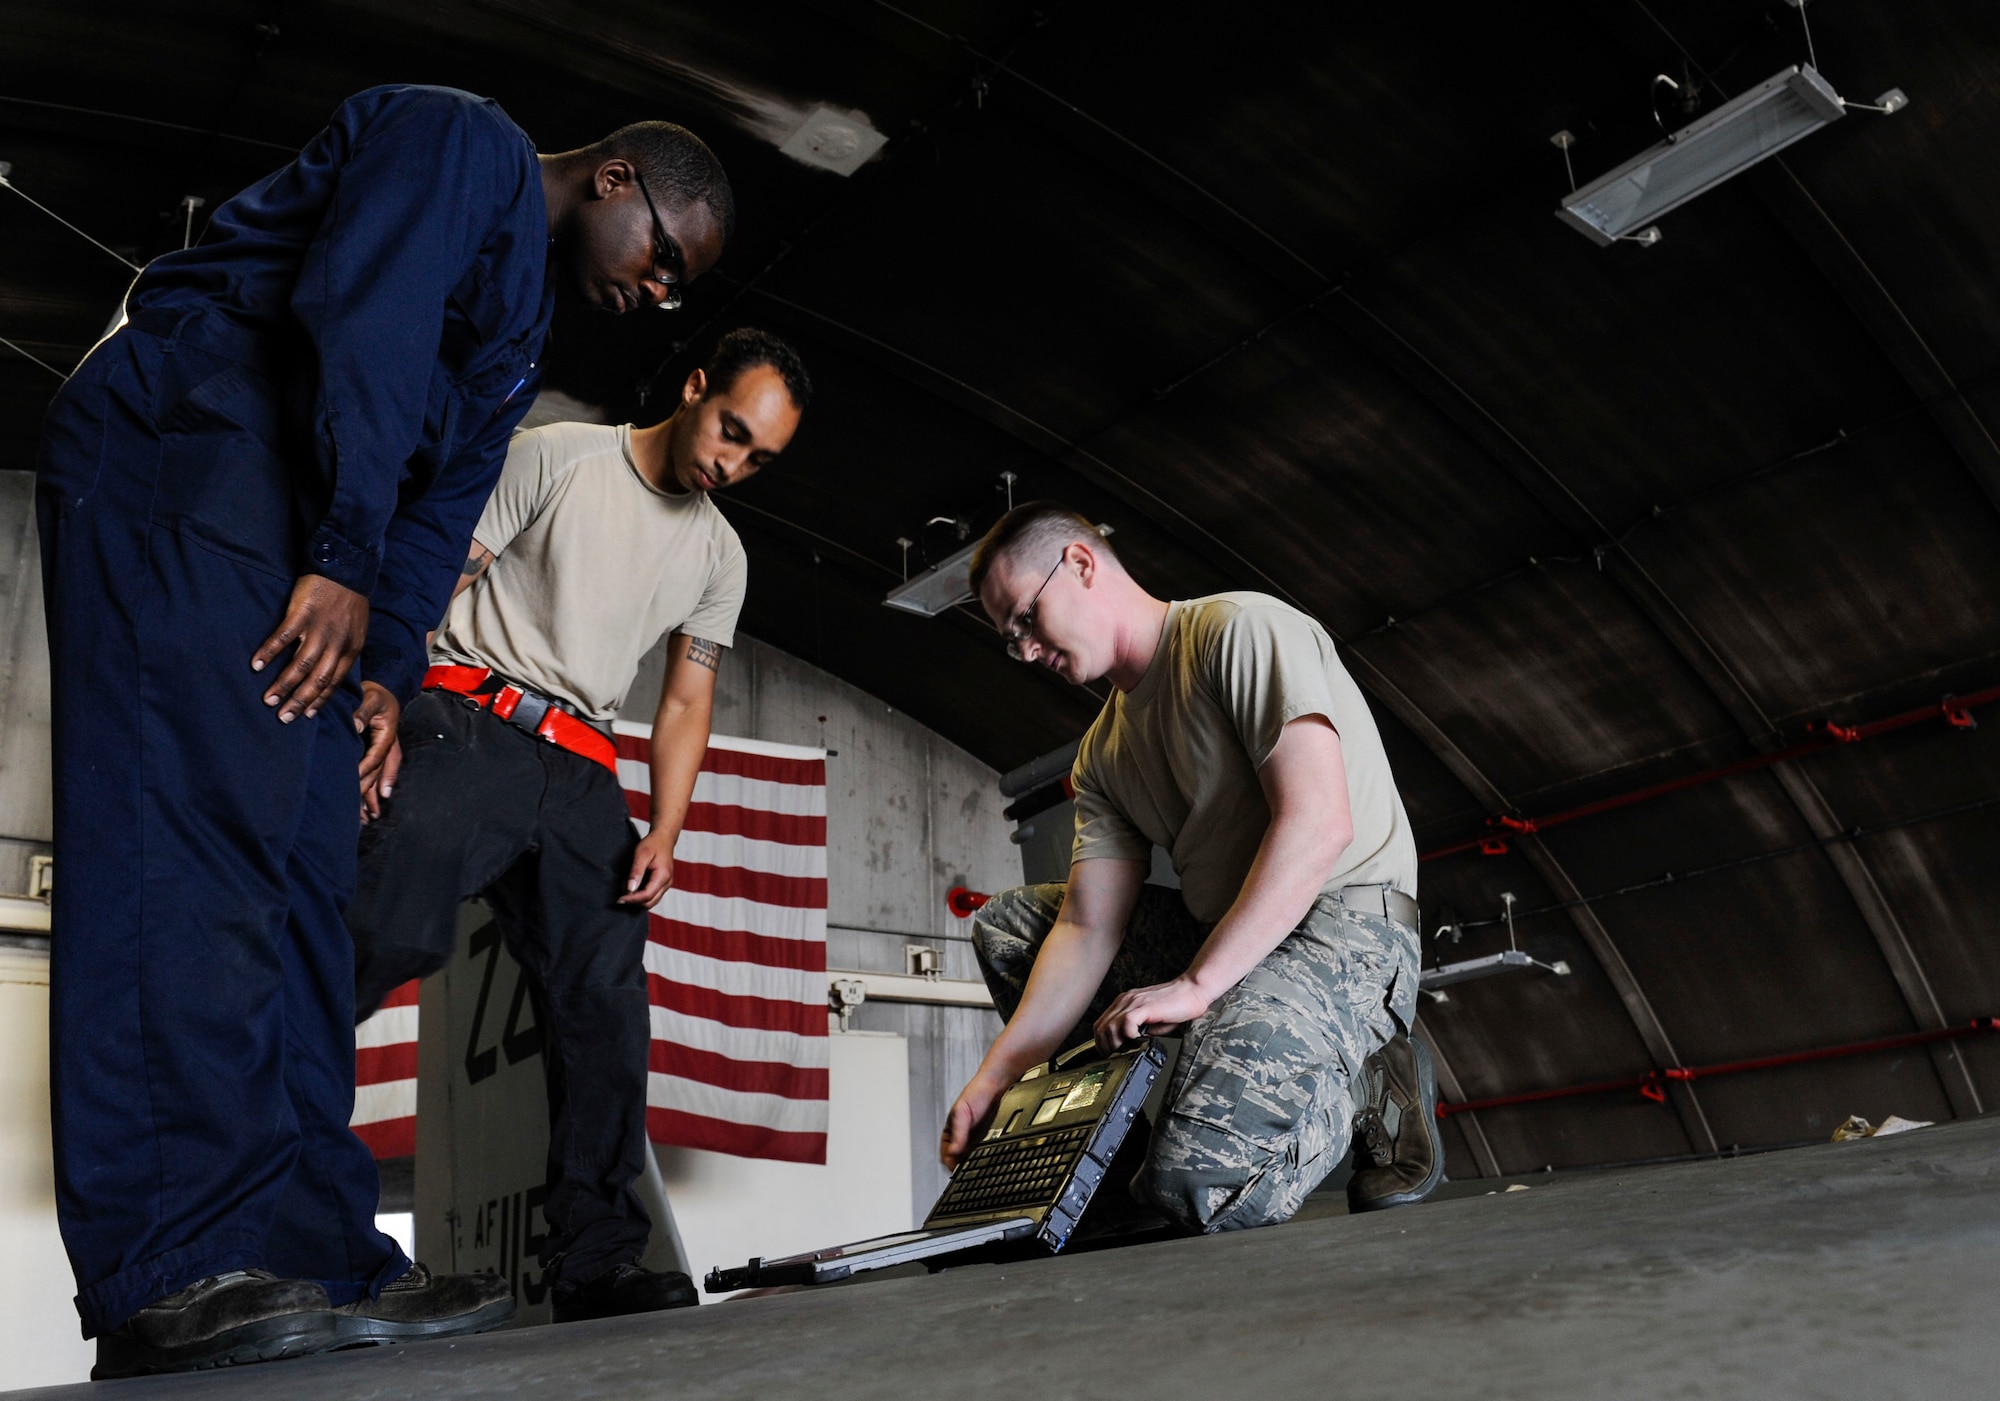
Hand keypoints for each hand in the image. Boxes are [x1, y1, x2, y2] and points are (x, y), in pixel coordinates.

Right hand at [252, 575, 369, 722]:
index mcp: (350, 648)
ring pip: (301, 664)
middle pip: (317, 680)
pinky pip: (284, 638)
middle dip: (299, 701)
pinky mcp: (303, 613)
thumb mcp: (355, 629)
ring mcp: (319, 628)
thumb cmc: (348, 600)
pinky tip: (256, 665)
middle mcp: (337, 642)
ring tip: (268, 700)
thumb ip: (344, 651)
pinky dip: (270, 653)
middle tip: (283, 717)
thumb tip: (331, 671)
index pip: (334, 682)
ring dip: (283, 684)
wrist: (345, 567)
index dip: (319, 701)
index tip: (305, 715)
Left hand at [356, 681, 400, 821]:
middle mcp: (389, 746)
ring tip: (369, 817)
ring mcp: (386, 751)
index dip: (364, 772)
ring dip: (375, 797)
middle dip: (371, 793)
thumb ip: (363, 711)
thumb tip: (356, 727)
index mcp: (388, 734)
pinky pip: (379, 774)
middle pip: (379, 772)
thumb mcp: (370, 697)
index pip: (375, 757)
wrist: (382, 690)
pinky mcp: (380, 753)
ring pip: (381, 777)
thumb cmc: (374, 693)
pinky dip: (375, 790)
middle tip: (362, 812)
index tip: (352, 784)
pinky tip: (371, 805)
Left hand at [620, 829, 676, 906]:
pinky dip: (642, 897)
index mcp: (663, 876)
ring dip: (638, 902)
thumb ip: (636, 872)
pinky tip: (632, 892)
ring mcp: (666, 884)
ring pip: (652, 901)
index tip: (620, 899)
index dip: (632, 899)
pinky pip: (653, 896)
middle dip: (635, 903)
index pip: (647, 895)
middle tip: (620, 899)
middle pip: (650, 902)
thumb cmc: (653, 844)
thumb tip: (630, 889)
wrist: (664, 838)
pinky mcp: (663, 884)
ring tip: (625, 896)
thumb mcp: (641, 854)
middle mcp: (667, 883)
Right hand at [940, 1068, 1014, 1169]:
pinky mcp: (989, 1140)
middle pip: (960, 1161)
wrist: (998, 1085)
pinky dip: (987, 1156)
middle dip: (964, 1166)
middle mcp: (962, 1139)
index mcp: (950, 1134)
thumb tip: (952, 1152)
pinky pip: (986, 1153)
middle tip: (971, 1169)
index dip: (951, 1164)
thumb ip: (958, 1133)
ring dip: (976, 1162)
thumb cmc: (977, 1092)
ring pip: (973, 1159)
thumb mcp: (962, 1112)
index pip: (946, 1156)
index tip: (958, 1169)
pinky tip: (990, 1155)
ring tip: (980, 1163)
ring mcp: (976, 1141)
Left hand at [1094, 975, 1215, 1052]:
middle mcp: (1126, 1000)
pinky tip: (1140, 1039)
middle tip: (1120, 1053)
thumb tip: (1130, 1045)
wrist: (1192, 991)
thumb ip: (1139, 1030)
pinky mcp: (1144, 1006)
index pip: (1101, 1024)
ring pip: (1109, 1027)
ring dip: (1117, 1043)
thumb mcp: (1151, 1021)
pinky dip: (1129, 1035)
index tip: (1111, 1053)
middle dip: (1107, 1046)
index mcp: (1125, 1003)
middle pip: (1101, 1028)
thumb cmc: (1176, 1005)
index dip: (1102, 1042)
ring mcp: (1133, 1002)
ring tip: (1130, 1047)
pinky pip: (1126, 1023)